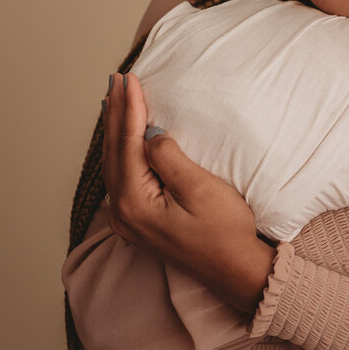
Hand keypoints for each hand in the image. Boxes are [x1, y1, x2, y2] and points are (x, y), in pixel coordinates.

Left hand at [102, 72, 273, 311]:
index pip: (128, 142)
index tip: (129, 78)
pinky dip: (121, 148)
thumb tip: (150, 135)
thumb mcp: (200, 189)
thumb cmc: (224, 231)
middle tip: (115, 79)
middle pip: (114, 151)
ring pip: (115, 162)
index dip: (129, 107)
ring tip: (114, 99)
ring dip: (115, 128)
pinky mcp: (139, 220)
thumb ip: (169, 157)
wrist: (234, 271)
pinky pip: (122, 174)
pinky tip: (123, 137)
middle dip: (115, 112)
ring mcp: (128, 218)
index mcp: (135, 201)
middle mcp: (123, 212)